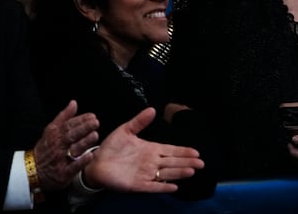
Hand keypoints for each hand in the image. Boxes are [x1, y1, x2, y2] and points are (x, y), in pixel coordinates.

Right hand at [32, 100, 99, 191]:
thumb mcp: (51, 130)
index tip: (92, 116)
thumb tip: (74, 102)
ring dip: (84, 142)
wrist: (32, 171)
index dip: (80, 120)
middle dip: (84, 128)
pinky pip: (72, 168)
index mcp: (55, 135)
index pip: (68, 125)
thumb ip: (64, 116)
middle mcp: (57, 146)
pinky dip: (81, 162)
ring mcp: (60, 160)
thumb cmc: (46, 148)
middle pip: (71, 136)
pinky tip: (90, 155)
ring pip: (73, 150)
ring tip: (95, 135)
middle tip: (95, 122)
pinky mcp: (63, 174)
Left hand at [82, 107, 204, 192]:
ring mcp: (145, 174)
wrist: (96, 162)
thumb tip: (152, 109)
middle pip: (172, 162)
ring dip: (179, 173)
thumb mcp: (126, 130)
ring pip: (166, 174)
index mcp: (151, 149)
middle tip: (201, 163)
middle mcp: (151, 162)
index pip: (171, 150)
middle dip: (187, 162)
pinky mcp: (137, 185)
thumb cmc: (111, 147)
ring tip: (191, 171)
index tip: (196, 151)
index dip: (183, 151)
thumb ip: (140, 121)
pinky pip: (153, 186)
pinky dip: (163, 187)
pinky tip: (174, 187)